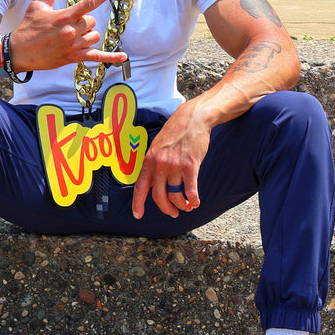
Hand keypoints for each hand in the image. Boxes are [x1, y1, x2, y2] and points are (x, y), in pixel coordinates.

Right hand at [10, 0, 128, 70]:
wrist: (19, 52)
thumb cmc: (28, 27)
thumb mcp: (37, 7)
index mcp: (64, 16)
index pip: (88, 2)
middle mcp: (71, 31)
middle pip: (92, 22)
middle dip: (84, 21)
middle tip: (69, 25)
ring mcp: (74, 45)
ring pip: (94, 36)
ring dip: (88, 34)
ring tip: (72, 36)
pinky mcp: (74, 57)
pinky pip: (97, 57)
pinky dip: (111, 57)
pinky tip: (123, 56)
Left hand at [132, 99, 210, 218]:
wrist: (193, 119)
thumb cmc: (176, 132)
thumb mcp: (157, 146)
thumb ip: (153, 164)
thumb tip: (153, 183)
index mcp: (149, 160)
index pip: (140, 187)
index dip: (138, 203)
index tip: (138, 215)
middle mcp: (160, 165)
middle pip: (159, 197)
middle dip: (166, 209)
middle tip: (173, 213)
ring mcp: (175, 166)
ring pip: (175, 195)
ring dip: (182, 205)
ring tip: (187, 206)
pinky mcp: (190, 166)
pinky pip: (190, 190)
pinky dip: (194, 200)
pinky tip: (196, 202)